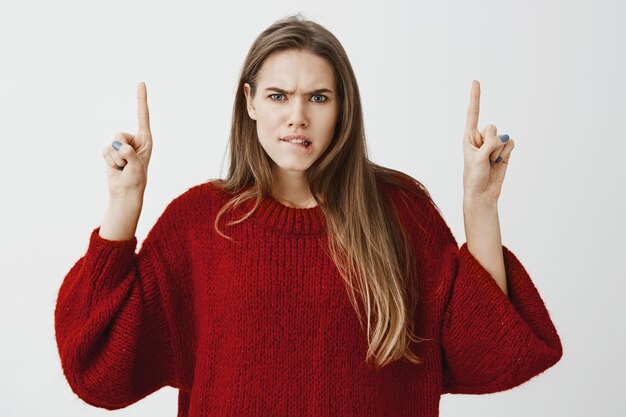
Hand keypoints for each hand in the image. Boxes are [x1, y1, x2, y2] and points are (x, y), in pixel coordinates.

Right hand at [101, 82, 152, 199]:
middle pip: (119, 134)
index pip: (143, 115)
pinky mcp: (111, 151)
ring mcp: (121, 145)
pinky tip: (116, 168)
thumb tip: (120, 147)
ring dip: (116, 159)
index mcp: (146, 140)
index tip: (141, 83)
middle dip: (122, 151)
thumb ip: (129, 154)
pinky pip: (104, 151)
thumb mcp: (136, 167)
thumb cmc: (136, 180)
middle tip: (128, 164)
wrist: (125, 192)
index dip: (141, 99)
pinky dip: (109, 161)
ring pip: (111, 144)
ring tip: (123, 168)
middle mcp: (134, 140)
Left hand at [462, 80, 514, 203]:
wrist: (483, 193)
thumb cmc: (474, 176)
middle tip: (484, 158)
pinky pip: (510, 143)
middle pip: (492, 128)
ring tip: (491, 163)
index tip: (475, 81)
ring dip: (498, 152)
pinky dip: (507, 153)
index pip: (473, 114)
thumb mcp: (477, 159)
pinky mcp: (504, 151)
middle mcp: (481, 138)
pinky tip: (500, 162)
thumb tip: (503, 137)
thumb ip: (489, 144)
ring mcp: (493, 144)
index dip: (475, 97)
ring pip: (502, 137)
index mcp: (469, 137)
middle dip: (491, 143)